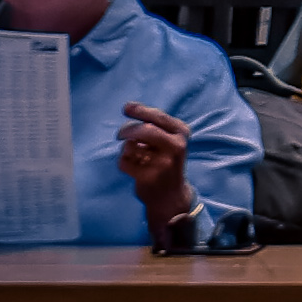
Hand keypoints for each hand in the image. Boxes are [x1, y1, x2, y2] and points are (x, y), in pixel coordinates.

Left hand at [117, 97, 192, 253]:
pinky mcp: (148, 177)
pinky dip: (123, 162)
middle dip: (127, 129)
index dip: (139, 110)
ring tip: (134, 156)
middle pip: (144, 130)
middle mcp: (176, 147)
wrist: (170, 195)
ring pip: (130, 146)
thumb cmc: (165, 161)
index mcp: (181, 133)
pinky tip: (133, 167)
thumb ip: (153, 124)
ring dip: (126, 149)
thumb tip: (128, 107)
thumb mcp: (168, 140)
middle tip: (119, 135)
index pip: (157, 116)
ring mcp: (163, 163)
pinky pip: (124, 162)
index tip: (126, 108)